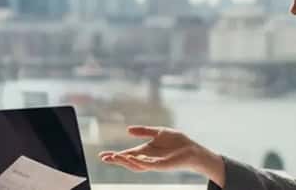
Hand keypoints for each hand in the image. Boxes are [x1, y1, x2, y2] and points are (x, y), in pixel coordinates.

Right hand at [99, 126, 224, 184]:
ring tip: (115, 157)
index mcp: (145, 151)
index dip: (115, 155)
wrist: (193, 150)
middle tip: (104, 158)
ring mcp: (154, 163)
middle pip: (128, 161)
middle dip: (116, 160)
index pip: (127, 154)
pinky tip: (132, 158)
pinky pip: (149, 164)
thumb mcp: (158, 132)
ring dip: (125, 162)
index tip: (102, 155)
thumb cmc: (177, 142)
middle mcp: (148, 159)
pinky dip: (140, 162)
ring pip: (136, 165)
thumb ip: (144, 131)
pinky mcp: (163, 165)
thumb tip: (127, 130)